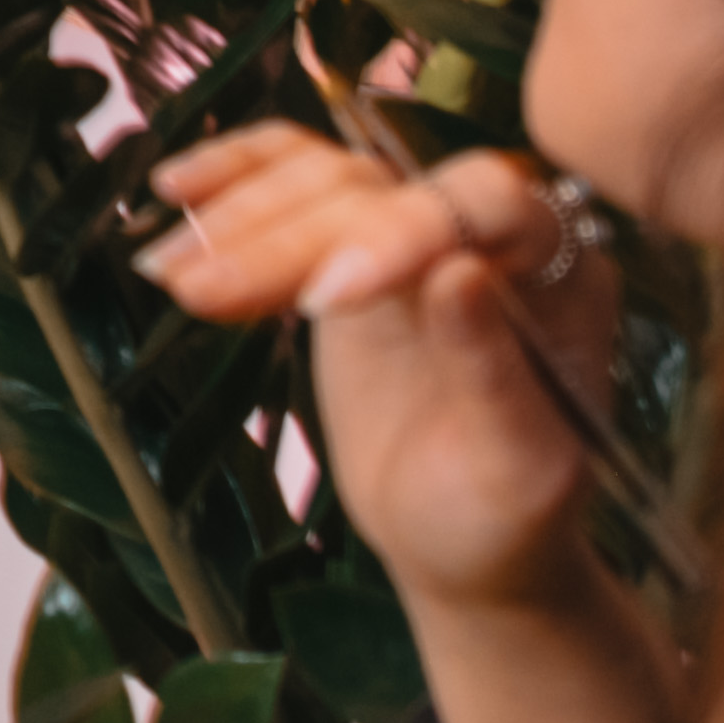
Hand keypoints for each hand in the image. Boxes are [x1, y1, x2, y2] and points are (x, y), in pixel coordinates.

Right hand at [154, 128, 624, 610]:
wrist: (461, 541)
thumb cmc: (505, 518)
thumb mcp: (516, 468)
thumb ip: (494, 370)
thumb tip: (456, 272)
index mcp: (556, 271)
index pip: (484, 203)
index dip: (400, 231)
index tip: (322, 300)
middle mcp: (484, 232)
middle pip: (377, 192)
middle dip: (284, 238)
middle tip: (200, 294)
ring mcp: (410, 235)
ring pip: (322, 181)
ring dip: (239, 218)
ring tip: (167, 273)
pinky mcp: (347, 248)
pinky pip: (293, 184)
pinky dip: (233, 181)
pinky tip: (175, 193)